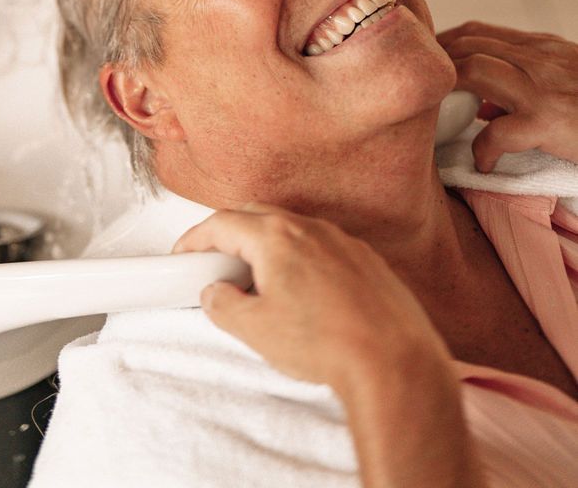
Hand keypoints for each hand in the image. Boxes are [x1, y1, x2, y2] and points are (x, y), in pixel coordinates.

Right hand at [173, 205, 447, 397]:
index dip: (195, 239)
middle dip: (229, 235)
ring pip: (292, 231)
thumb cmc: (328, 344)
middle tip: (215, 263)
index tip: (184, 254)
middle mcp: (309, 228)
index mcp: (275, 237)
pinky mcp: (367, 260)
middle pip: (255, 216)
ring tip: (260, 284)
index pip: (221, 223)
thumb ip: (224, 306)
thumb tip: (215, 294)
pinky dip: (302, 260)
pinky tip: (304, 294)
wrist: (394, 361)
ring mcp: (341, 241)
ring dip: (268, 248)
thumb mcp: (255, 331)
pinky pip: (323, 248)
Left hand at [436, 20, 577, 169]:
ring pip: (474, 69)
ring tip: (440, 116)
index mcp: (539, 48)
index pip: (477, 33)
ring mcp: (538, 88)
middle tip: (423, 90)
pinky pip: (498, 131)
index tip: (428, 65)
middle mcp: (536, 59)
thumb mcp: (564, 79)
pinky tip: (484, 163)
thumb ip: (526, 81)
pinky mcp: (546, 121)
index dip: (444, 46)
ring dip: (449, 89)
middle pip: (468, 45)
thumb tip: (484, 108)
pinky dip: (484, 148)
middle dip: (437, 64)